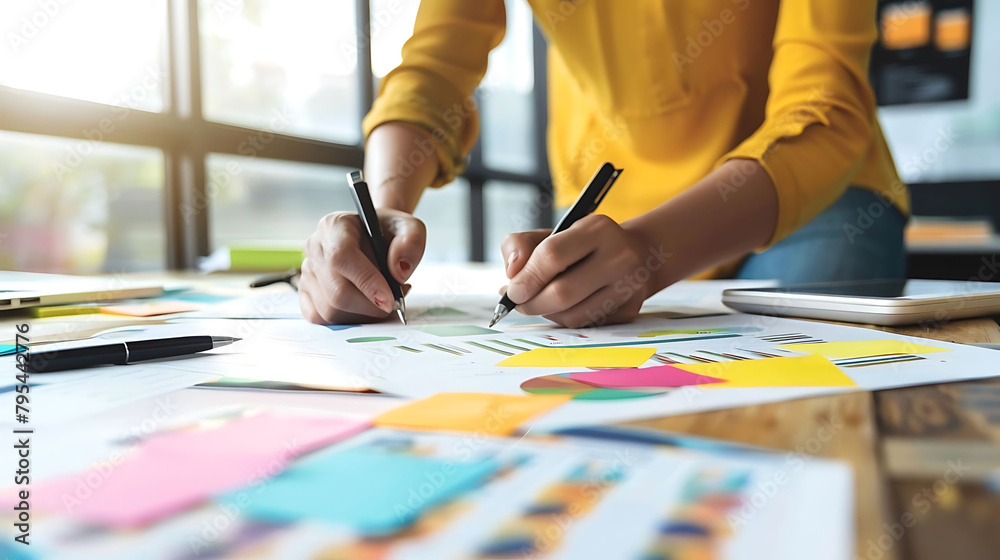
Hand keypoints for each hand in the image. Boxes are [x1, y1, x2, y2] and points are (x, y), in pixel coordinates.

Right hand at [299, 209, 425, 323]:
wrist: (375, 236)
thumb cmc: (389, 232)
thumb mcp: (409, 227)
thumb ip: (411, 243)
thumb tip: (399, 272)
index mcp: (334, 226)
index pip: (341, 257)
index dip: (366, 282)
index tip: (390, 299)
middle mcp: (315, 248)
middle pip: (336, 292)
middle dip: (371, 306)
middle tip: (395, 301)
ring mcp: (307, 271)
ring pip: (328, 310)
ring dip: (362, 314)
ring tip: (383, 298)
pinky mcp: (305, 292)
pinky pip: (320, 318)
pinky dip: (347, 320)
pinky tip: (363, 306)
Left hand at [500, 214, 658, 327]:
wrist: (638, 255)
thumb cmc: (585, 246)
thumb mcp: (554, 233)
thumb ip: (521, 244)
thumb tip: (512, 273)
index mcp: (597, 229)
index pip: (552, 255)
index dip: (526, 277)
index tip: (512, 291)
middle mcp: (619, 256)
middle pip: (563, 292)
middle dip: (532, 303)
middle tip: (519, 304)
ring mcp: (628, 286)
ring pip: (573, 315)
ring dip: (547, 314)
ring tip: (539, 303)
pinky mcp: (630, 309)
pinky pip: (586, 325)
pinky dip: (565, 320)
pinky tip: (561, 308)